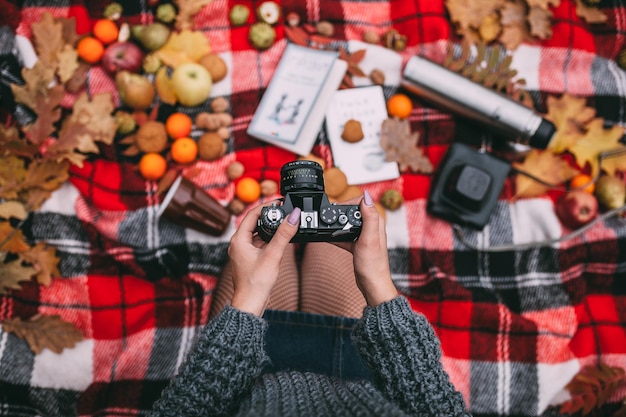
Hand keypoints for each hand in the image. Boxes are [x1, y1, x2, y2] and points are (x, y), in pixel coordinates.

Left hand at [229, 203, 300, 315]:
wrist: (251, 303)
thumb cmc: (256, 283)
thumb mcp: (273, 255)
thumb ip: (284, 234)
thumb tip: (294, 216)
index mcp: (239, 239)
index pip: (252, 214)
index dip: (267, 205)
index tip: (280, 201)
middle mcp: (238, 243)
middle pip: (255, 222)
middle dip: (270, 215)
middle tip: (284, 210)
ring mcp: (243, 251)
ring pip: (258, 233)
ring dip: (270, 228)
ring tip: (285, 224)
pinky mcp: (249, 258)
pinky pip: (259, 242)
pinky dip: (270, 239)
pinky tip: (280, 241)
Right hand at [334, 191, 396, 306]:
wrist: (371, 284)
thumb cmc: (373, 265)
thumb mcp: (369, 239)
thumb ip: (369, 218)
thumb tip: (366, 197)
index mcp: (376, 223)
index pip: (363, 202)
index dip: (349, 202)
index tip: (337, 207)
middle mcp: (371, 227)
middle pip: (353, 211)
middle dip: (340, 212)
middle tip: (329, 215)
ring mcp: (364, 236)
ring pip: (348, 223)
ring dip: (337, 223)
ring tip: (327, 225)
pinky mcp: (357, 245)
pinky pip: (344, 236)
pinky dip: (335, 236)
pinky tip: (327, 237)